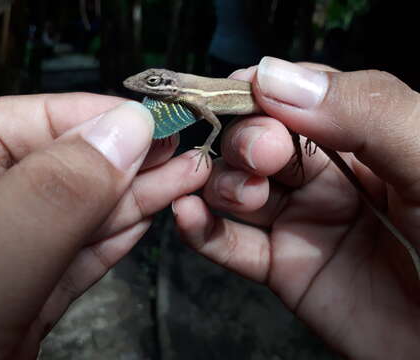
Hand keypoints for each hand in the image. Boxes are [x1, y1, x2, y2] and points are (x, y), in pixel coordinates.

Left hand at [0, 94, 209, 358]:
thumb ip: (51, 193)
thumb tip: (125, 131)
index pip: (17, 124)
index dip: (90, 117)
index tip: (152, 117)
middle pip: (56, 165)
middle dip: (124, 156)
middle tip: (184, 144)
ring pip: (74, 211)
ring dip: (134, 193)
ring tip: (186, 173)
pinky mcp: (23, 294)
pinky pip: (75, 253)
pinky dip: (115, 234)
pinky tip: (149, 212)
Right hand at [174, 57, 419, 357]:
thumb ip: (365, 111)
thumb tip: (273, 76)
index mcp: (363, 137)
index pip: (297, 96)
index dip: (264, 91)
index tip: (240, 92)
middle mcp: (326, 175)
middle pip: (257, 140)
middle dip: (246, 141)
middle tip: (263, 157)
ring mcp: (301, 221)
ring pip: (235, 188)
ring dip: (222, 183)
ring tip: (246, 196)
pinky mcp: (284, 269)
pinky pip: (230, 245)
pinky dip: (201, 229)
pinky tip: (188, 216)